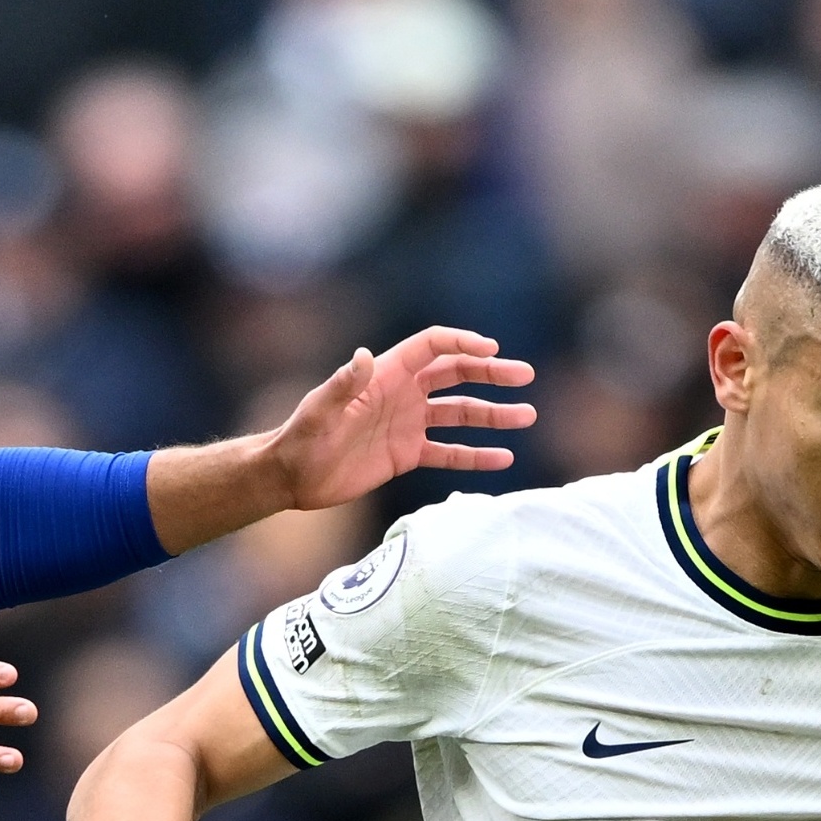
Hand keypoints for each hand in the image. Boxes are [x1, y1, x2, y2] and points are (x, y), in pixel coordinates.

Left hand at [270, 327, 536, 506]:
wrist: (294, 476)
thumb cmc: (301, 439)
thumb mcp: (320, 410)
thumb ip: (343, 384)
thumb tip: (363, 356)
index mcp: (386, 375)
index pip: (432, 348)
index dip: (462, 344)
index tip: (492, 351)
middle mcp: (403, 394)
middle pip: (456, 375)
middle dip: (491, 374)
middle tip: (524, 378)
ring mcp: (409, 424)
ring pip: (460, 413)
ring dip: (493, 414)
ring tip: (526, 417)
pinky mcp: (409, 454)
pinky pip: (450, 452)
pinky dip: (476, 455)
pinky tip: (504, 458)